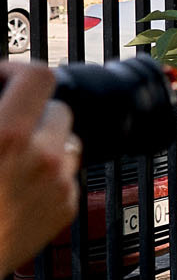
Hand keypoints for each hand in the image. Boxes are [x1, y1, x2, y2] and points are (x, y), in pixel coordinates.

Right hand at [0, 62, 80, 274]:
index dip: (19, 72)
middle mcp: (43, 158)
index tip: (5, 77)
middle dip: (32, 111)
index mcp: (8, 137)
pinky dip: (48, 172)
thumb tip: (2, 84)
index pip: (39, 78)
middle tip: (6, 121)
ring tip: (12, 156)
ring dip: (44, 140)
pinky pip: (67, 173)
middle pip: (58, 109)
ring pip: (67, 141)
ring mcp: (60, 184)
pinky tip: (18, 184)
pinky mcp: (67, 207)